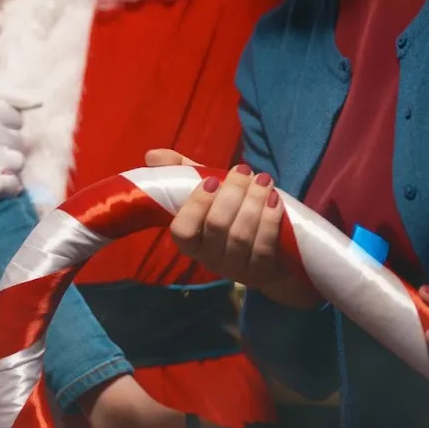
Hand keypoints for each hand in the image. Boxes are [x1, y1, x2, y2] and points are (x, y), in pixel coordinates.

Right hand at [150, 149, 318, 307]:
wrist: (266, 249)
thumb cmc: (227, 212)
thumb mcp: (206, 191)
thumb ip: (181, 172)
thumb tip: (153, 155)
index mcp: (189, 241)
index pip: (182, 231)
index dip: (196, 205)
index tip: (211, 180)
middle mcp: (209, 259)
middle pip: (217, 226)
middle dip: (232, 193)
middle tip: (243, 170)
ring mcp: (235, 268)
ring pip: (241, 235)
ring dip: (253, 202)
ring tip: (263, 179)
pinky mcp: (261, 272)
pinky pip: (263, 246)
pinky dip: (269, 220)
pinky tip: (275, 200)